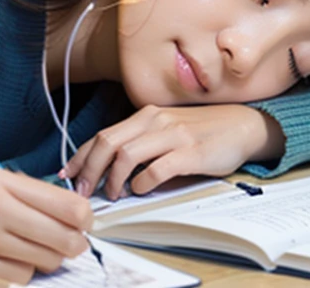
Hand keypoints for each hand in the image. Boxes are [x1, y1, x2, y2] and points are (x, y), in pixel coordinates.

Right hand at [0, 161, 92, 284]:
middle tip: (66, 242)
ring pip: (39, 266)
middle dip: (70, 244)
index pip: (68, 208)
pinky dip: (12, 272)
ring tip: (16, 243)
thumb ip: (28, 192)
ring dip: (36, 259)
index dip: (85, 219)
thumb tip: (75, 214)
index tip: (83, 223)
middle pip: (61, 241)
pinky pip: (12, 280)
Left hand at [61, 104, 284, 199]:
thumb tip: (109, 167)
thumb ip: (141, 142)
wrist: (242, 125)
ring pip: (126, 155)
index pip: (103, 135)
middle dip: (89, 169)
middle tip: (83, 191)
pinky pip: (158, 168)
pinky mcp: (191, 152)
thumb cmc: (202, 131)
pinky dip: (143, 182)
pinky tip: (140, 190)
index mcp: (145, 115)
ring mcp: (173, 135)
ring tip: (112, 194)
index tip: (67, 175)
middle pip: (107, 143)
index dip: (81, 156)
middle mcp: (155, 121)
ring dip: (113, 178)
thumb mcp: (165, 130)